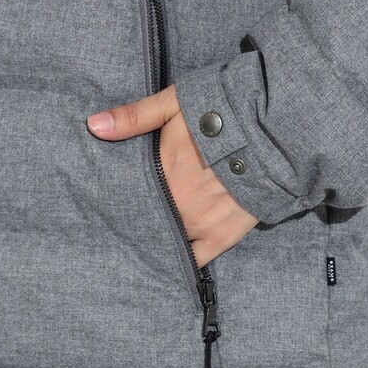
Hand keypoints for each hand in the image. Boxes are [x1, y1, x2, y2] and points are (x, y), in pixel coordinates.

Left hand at [86, 84, 258, 267]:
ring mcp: (202, 224)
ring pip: (169, 243)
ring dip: (158, 243)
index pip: (131, 200)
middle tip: (124, 230)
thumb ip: (134, 117)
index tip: (110, 210)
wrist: (274, 128)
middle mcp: (178, 206)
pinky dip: (185, 261)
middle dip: (138, 225)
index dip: (119, 206)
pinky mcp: (225, 235)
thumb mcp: (175, 104)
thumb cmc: (224, 111)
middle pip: (148, 224)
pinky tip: (173, 263)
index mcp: (161, 175)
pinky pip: (198, 259)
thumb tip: (93, 126)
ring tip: (145, 247)